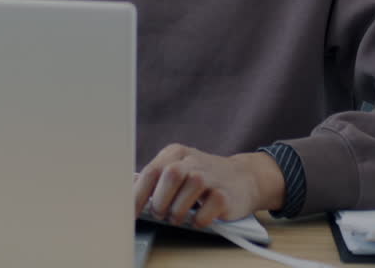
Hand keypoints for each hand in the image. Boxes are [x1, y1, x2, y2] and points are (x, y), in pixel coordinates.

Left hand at [133, 143, 285, 227]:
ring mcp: (210, 177)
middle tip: (160, 213)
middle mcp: (193, 161)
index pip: (150, 171)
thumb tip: (130, 190)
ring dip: (177, 213)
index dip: (137, 195)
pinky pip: (204, 213)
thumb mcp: (179, 168)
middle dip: (159, 201)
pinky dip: (196, 221)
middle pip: (168, 177)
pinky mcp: (225, 195)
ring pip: (186, 194)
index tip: (130, 213)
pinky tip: (198, 218)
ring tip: (178, 217)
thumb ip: (156, 178)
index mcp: (176, 153)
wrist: (244, 178)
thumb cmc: (204, 177)